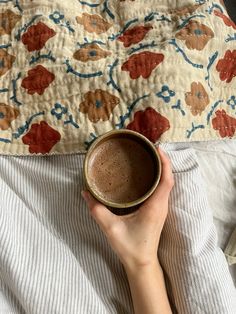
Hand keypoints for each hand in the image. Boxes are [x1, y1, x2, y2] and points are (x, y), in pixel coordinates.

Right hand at [82, 147, 173, 272]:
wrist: (141, 263)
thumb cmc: (129, 247)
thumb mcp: (110, 227)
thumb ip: (96, 210)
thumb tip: (85, 192)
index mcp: (154, 206)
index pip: (166, 179)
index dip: (165, 162)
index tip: (157, 148)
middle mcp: (161, 205)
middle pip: (168, 178)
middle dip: (162, 161)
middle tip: (149, 148)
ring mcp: (161, 208)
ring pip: (166, 183)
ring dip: (161, 169)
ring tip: (149, 157)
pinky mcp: (157, 211)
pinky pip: (162, 189)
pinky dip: (158, 178)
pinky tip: (147, 174)